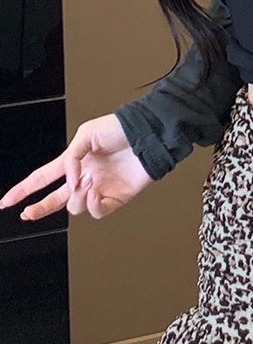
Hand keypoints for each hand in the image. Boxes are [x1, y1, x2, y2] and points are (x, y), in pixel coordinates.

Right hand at [0, 113, 154, 220]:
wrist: (147, 135)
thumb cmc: (120, 129)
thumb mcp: (86, 135)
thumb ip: (70, 158)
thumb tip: (68, 181)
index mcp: (73, 161)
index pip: (42, 178)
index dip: (23, 189)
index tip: (6, 201)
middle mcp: (84, 177)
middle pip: (56, 199)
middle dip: (39, 208)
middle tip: (27, 214)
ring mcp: (100, 189)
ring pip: (75, 206)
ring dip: (76, 196)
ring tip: (87, 181)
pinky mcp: (116, 198)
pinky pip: (97, 211)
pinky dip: (92, 203)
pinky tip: (95, 190)